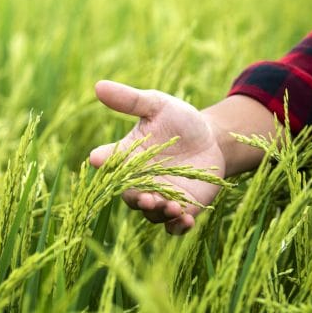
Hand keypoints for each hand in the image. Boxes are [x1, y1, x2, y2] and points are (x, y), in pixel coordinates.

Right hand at [90, 80, 272, 234]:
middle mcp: (140, 182)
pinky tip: (185, 220)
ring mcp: (160, 198)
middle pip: (130, 196)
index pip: (109, 162)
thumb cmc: (179, 121)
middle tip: (145, 197)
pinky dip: (177, 226)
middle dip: (137, 198)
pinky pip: (174, 226)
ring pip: (151, 213)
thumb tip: (98, 86)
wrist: (213, 140)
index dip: (102, 161)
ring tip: (171, 206)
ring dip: (159, 212)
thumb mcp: (157, 105)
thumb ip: (130, 101)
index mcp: (128, 158)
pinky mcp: (181, 210)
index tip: (98, 159)